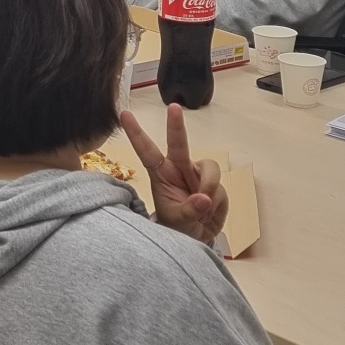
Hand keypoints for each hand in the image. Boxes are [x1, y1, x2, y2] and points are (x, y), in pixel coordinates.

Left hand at [121, 105, 228, 243]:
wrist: (196, 238)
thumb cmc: (177, 226)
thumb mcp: (177, 221)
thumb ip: (189, 209)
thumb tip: (204, 198)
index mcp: (160, 173)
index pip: (146, 151)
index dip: (136, 133)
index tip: (124, 114)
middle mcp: (178, 168)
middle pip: (179, 143)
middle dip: (176, 125)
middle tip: (174, 107)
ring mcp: (197, 174)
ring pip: (210, 169)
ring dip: (210, 188)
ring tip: (203, 209)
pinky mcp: (214, 183)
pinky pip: (220, 188)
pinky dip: (217, 202)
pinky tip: (209, 212)